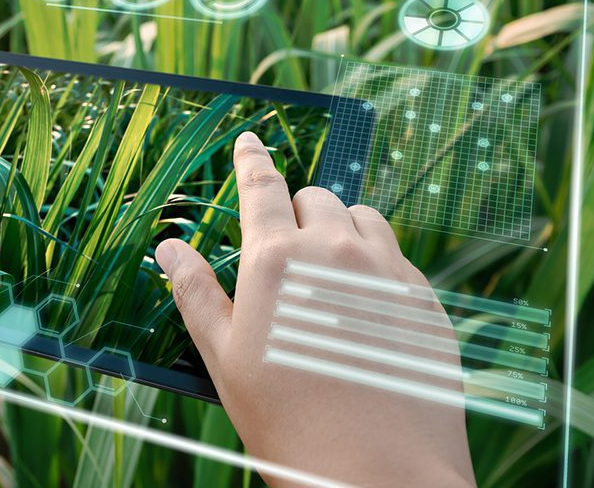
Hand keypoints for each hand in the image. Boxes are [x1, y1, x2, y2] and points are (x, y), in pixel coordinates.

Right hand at [156, 131, 475, 486]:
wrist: (378, 476)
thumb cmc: (288, 423)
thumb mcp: (224, 359)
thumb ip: (196, 292)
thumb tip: (168, 247)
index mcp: (277, 260)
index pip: (262, 187)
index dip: (252, 160)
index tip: (250, 140)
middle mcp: (336, 251)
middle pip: (315, 199)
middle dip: (296, 214)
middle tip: (285, 257)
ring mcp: (388, 272)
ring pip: (362, 218)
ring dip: (341, 231)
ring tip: (327, 276)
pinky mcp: (425, 300)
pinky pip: (397, 258)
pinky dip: (376, 266)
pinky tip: (364, 309)